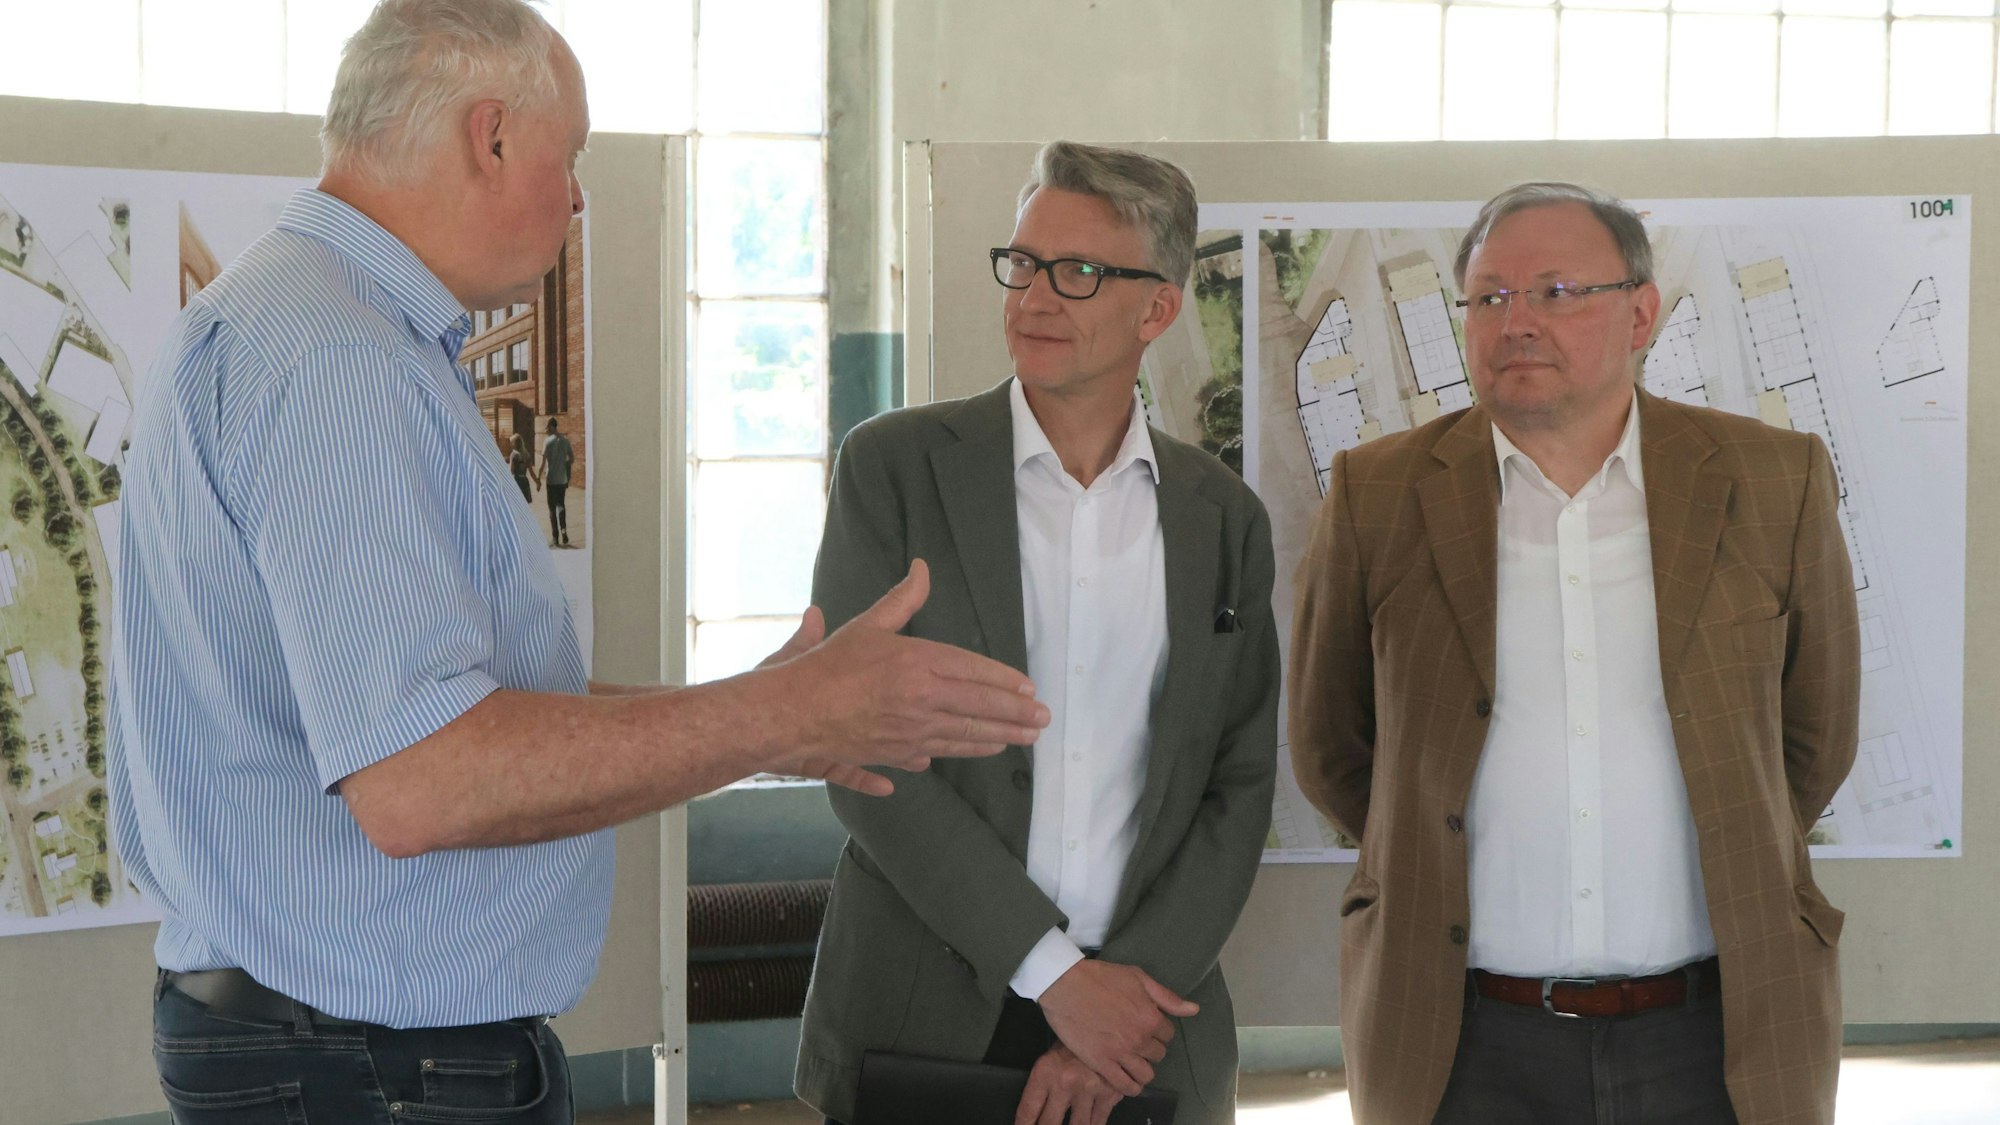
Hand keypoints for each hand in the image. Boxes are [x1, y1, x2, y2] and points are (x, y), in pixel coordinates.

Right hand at [769, 560, 1049, 785]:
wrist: (793, 714)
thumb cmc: (826, 667)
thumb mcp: (868, 625)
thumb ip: (902, 599)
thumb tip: (922, 567)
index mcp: (917, 663)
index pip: (973, 671)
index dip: (1004, 681)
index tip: (1029, 689)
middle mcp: (921, 700)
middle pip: (979, 707)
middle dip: (1016, 715)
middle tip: (1043, 720)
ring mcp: (910, 731)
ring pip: (965, 735)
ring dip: (999, 737)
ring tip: (1024, 739)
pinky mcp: (896, 754)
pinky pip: (938, 754)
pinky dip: (960, 752)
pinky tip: (976, 752)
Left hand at [1015, 1045, 1120, 1124]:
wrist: (1108, 1023)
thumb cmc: (1076, 1041)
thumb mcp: (1052, 1057)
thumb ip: (1044, 1085)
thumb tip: (1034, 1114)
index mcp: (1045, 1072)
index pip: (1028, 1109)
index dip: (1023, 1124)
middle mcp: (1064, 1083)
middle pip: (1049, 1124)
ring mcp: (1088, 1090)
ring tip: (1071, 1123)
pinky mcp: (1109, 1093)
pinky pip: (1099, 1121)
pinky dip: (1093, 1124)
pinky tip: (1089, 1123)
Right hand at [1038, 960, 1197, 1095]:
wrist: (1065, 984)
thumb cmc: (1101, 977)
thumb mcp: (1138, 977)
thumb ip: (1167, 997)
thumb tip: (1194, 1010)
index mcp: (1151, 1017)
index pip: (1168, 1035)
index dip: (1159, 1030)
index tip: (1147, 1026)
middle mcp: (1139, 1039)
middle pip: (1158, 1055)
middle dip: (1150, 1048)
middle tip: (1136, 1040)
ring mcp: (1120, 1053)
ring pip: (1145, 1075)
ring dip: (1142, 1069)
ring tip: (1132, 1061)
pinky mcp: (1101, 1063)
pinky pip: (1125, 1086)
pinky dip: (1130, 1087)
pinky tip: (1127, 1079)